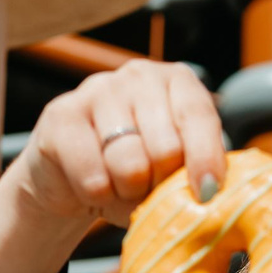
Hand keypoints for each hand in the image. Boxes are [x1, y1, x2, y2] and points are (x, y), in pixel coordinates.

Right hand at [12, 58, 228, 230]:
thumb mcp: (172, 170)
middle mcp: (140, 76)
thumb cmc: (134, 174)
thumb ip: (194, 174)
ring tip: (120, 188)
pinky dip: (98, 196)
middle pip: (166, 148)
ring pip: (129, 164)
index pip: (198, 116)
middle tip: (148, 191)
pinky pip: (92, 175)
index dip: (206, 159)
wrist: (70, 179)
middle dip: (160, 185)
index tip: (207, 194)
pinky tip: (93, 189)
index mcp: (178, 82)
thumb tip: (209, 195)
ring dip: (127, 193)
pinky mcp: (61, 115)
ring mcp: (98, 89)